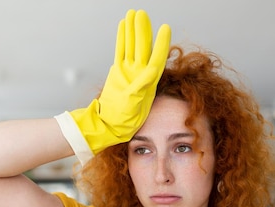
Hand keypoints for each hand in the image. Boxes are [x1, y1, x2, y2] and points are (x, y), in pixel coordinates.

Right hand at [56, 9, 170, 163]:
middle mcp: (139, 73)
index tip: (165, 27)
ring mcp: (128, 71)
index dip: (161, 43)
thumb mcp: (135, 104)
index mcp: (147, 81)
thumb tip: (153, 70)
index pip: (156, 57)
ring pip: (131, 46)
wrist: (109, 125)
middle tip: (142, 13)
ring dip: (133, 30)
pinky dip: (122, 38)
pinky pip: (121, 51)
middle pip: (143, 47)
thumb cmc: (124, 120)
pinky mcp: (118, 72)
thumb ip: (142, 86)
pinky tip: (123, 25)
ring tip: (134, 13)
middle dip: (143, 30)